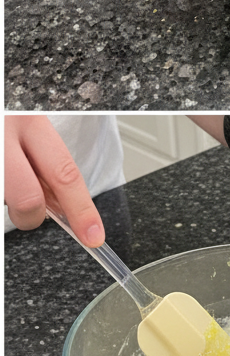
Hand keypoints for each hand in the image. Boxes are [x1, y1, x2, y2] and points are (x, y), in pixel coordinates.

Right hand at [4, 116, 104, 245]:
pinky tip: (2, 177)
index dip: (82, 210)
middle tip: (31, 212)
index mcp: (31, 123)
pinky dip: (1, 193)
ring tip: (8, 174)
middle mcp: (4, 135)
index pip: (65, 174)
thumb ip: (47, 164)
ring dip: (7, 198)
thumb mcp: (30, 127)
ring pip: (5, 200)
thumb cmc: (6, 119)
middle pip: (27, 199)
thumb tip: (63, 208)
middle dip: (31, 216)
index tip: (94, 236)